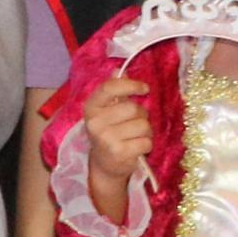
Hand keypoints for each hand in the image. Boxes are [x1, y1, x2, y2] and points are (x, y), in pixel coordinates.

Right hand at [82, 79, 155, 228]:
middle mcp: (95, 121)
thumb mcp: (107, 112)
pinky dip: (146, 145)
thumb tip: (118, 70)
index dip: (130, 85)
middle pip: (133, 108)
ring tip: (135, 137)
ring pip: (143, 125)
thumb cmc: (108, 134)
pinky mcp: (119, 152)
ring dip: (146, 132)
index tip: (145, 88)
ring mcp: (106, 138)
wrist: (104, 166)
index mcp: (91, 107)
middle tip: (135, 124)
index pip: (109, 87)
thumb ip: (114, 92)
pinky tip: (136, 148)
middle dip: (141, 116)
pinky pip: (146, 141)